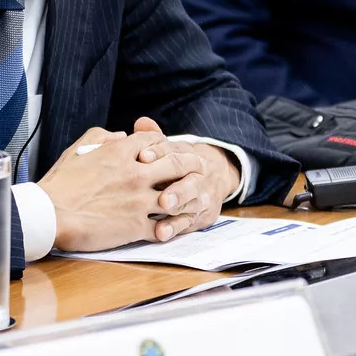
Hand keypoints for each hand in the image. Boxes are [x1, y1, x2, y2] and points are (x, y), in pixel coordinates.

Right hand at [37, 125, 206, 251]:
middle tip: (200, 168)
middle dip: (192, 164)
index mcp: (120, 152)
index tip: (172, 148)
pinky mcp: (136, 226)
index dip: (168, 143)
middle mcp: (135, 173)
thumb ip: (103, 137)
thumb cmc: (60, 183)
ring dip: (189, 196)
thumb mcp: (79, 149)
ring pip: (179, 195)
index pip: (155, 140)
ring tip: (195, 198)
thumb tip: (121, 134)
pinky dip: (172, 226)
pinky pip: (165, 226)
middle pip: (177, 163)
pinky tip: (174, 226)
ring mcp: (138, 201)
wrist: (50, 214)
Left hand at [130, 116, 241, 239]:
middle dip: (176, 188)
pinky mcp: (200, 217)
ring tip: (162, 211)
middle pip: (190, 181)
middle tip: (161, 196)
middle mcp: (198, 176)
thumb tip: (142, 122)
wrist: (212, 178)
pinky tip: (160, 233)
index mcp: (187, 156)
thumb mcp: (167, 148)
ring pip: (192, 203)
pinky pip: (188, 223)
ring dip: (177, 209)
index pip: (175, 152)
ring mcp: (201, 197)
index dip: (159, 153)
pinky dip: (174, 228)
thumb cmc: (175, 164)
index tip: (142, 156)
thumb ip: (153, 137)